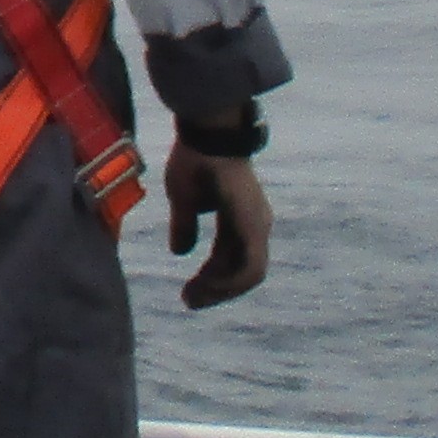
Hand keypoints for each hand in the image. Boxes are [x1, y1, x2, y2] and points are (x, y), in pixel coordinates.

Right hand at [163, 134, 270, 308]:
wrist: (208, 137)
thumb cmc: (196, 161)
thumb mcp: (184, 200)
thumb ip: (185, 226)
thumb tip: (180, 252)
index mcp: (240, 219)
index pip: (231, 260)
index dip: (212, 278)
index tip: (188, 289)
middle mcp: (255, 226)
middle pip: (241, 271)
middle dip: (215, 290)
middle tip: (188, 300)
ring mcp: (258, 227)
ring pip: (248, 274)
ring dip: (221, 290)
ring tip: (192, 296)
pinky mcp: (255, 228)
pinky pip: (249, 268)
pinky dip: (229, 282)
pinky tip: (206, 284)